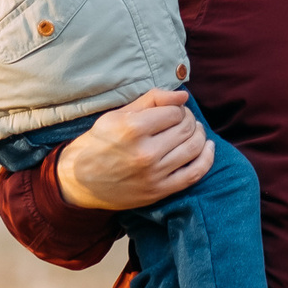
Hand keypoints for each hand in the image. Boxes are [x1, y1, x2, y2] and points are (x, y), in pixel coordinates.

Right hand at [54, 90, 212, 209]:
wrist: (79, 180)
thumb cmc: (98, 142)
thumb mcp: (117, 114)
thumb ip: (151, 100)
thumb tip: (183, 96)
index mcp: (132, 129)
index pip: (174, 112)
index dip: (178, 108)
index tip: (173, 110)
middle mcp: (145, 153)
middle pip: (186, 129)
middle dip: (190, 120)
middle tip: (183, 119)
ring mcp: (153, 174)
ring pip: (194, 149)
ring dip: (200, 135)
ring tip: (194, 130)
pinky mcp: (159, 191)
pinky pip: (194, 174)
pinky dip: (207, 159)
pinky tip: (208, 147)